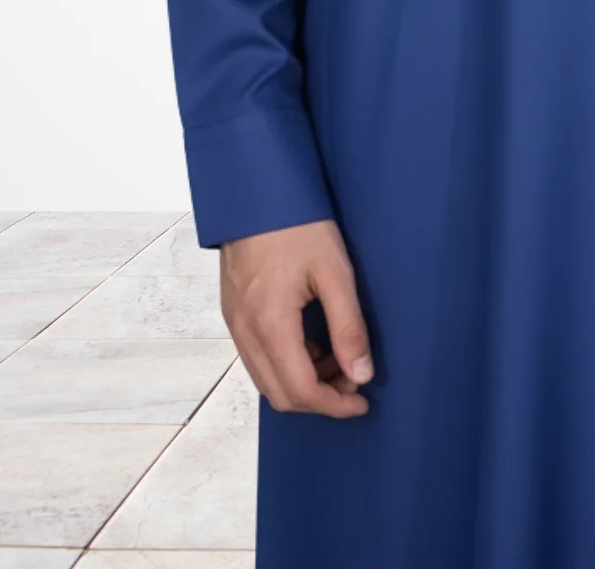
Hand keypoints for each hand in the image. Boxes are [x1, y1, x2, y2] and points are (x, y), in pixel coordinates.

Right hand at [220, 218, 373, 417]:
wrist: (256, 190)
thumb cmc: (299, 224)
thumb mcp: (334, 271)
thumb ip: (348, 326)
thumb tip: (362, 374)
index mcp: (269, 324)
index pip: (300, 391)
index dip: (334, 405)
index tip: (362, 400)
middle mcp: (244, 331)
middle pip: (279, 394)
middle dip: (320, 398)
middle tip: (353, 380)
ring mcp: (233, 323)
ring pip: (266, 379)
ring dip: (302, 382)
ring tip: (338, 359)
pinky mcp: (232, 311)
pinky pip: (257, 357)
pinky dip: (286, 363)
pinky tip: (312, 341)